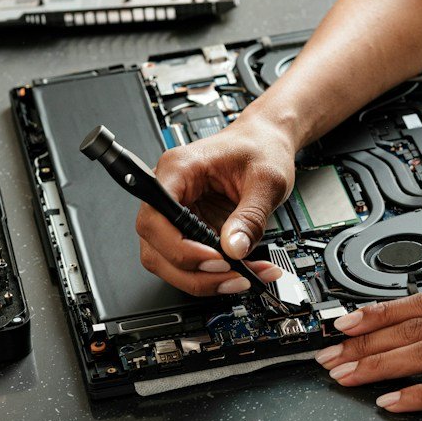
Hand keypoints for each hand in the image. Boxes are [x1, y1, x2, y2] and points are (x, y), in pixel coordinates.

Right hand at [134, 106, 296, 295]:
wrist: (266, 141)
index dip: (178, 246)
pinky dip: (214, 274)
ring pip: (168, 261)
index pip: (155, 215)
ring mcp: (176, 212)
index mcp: (179, 168)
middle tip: (231, 276)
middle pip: (156, 247)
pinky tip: (243, 272)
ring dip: (202, 279)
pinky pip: (190, 261)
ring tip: (240, 279)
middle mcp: (169, 191)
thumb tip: (234, 249)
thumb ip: (250, 216)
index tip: (213, 258)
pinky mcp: (189, 229)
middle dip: (192, 271)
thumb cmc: (260, 147)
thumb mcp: (266, 179)